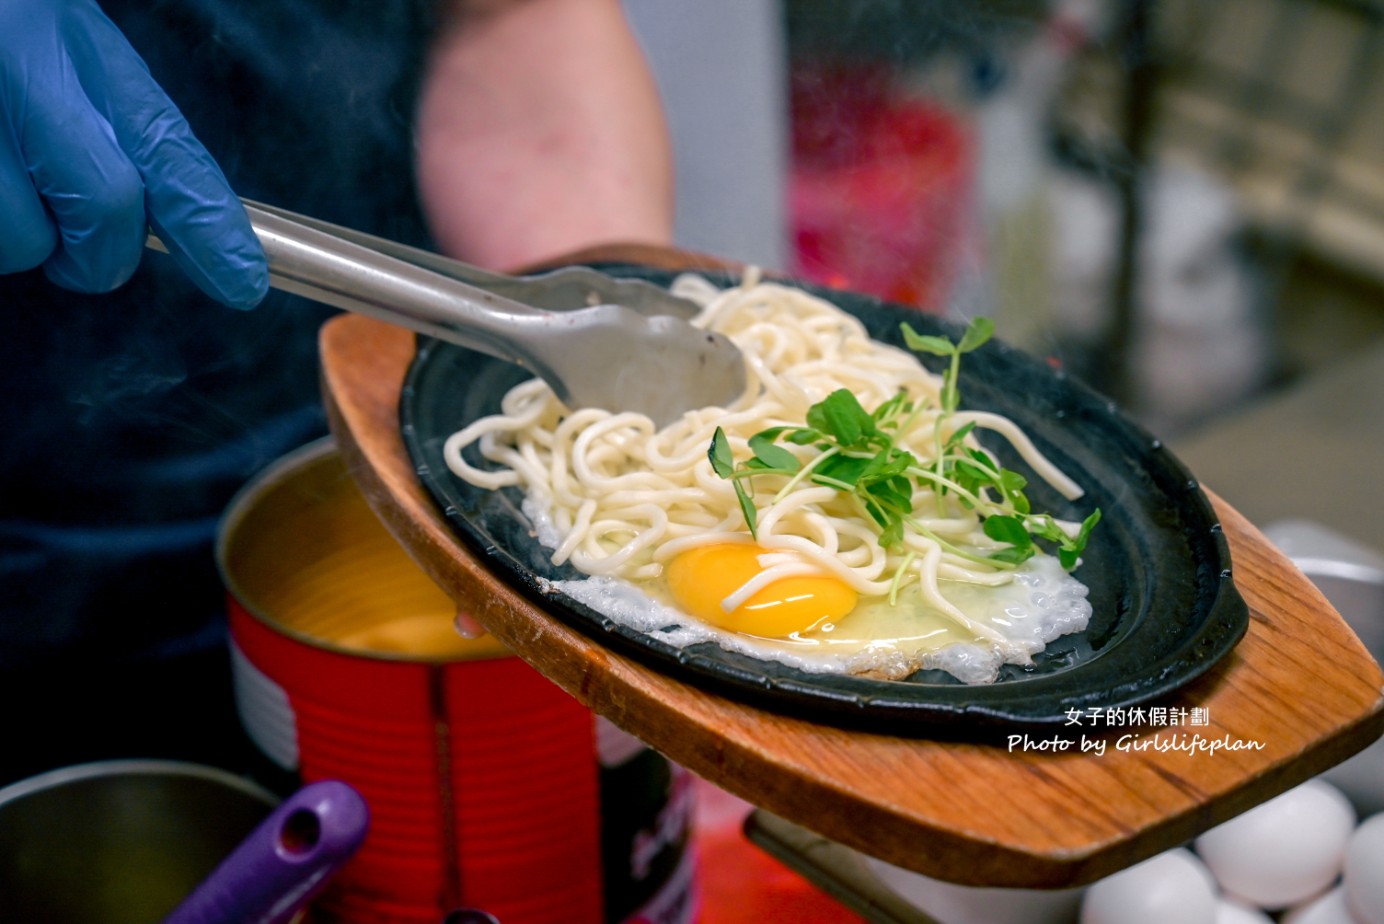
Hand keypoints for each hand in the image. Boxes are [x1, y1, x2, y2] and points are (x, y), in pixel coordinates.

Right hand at [0, 0, 267, 307]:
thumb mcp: (55, 41)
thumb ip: (112, 123)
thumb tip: (160, 218)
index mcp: (73, 42)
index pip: (168, 147)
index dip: (212, 225)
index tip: (243, 283)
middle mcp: (20, 72)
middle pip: (105, 208)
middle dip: (97, 253)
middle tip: (78, 249)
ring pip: (18, 241)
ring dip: (14, 236)